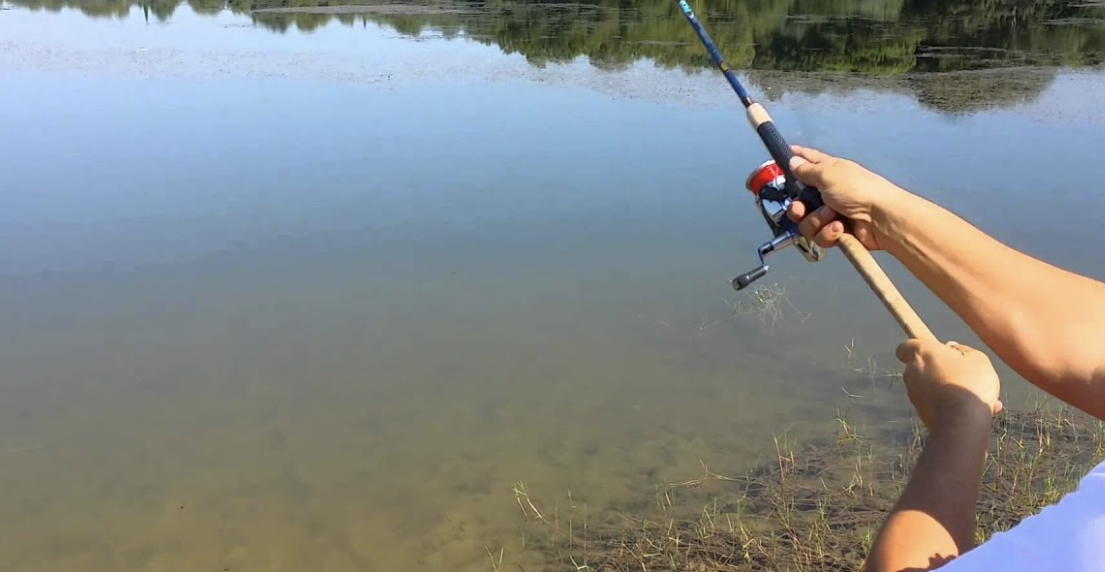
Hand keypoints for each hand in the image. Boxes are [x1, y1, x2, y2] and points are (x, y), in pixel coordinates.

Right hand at [784, 145, 911, 250]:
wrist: (882, 219)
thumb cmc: (859, 190)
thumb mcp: (829, 174)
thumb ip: (807, 170)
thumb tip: (793, 161)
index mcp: (829, 171)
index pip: (808, 160)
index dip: (796, 158)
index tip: (783, 157)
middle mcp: (828, 192)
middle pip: (799, 201)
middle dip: (798, 208)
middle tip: (801, 208)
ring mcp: (832, 213)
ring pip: (806, 222)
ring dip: (816, 220)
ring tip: (832, 216)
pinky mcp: (836, 232)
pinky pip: (819, 235)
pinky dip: (828, 232)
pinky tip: (840, 228)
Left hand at [895, 339, 1002, 432]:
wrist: (962, 422)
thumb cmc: (970, 382)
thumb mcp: (977, 359)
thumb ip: (963, 350)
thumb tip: (950, 347)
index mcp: (920, 353)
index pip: (905, 347)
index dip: (919, 348)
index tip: (935, 352)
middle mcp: (911, 372)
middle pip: (921, 367)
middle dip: (940, 370)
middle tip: (964, 375)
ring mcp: (913, 393)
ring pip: (932, 387)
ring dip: (950, 389)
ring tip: (978, 396)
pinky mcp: (919, 412)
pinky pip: (936, 403)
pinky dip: (951, 404)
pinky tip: (976, 410)